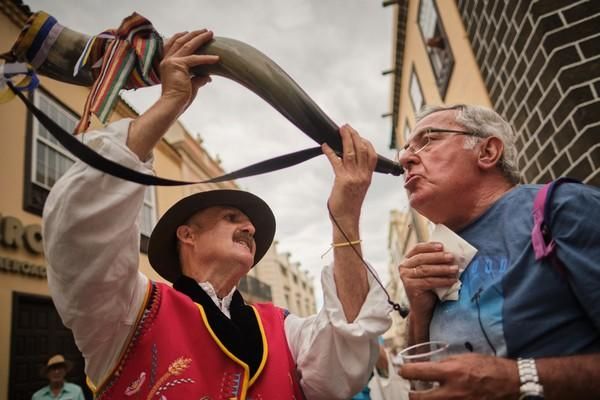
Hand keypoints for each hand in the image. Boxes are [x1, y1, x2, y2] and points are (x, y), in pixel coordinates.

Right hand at [159, 29, 218, 114]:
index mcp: (167, 63)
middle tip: (205, 31)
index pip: (173, 44)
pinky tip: (217, 58)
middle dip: (194, 35)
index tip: (189, 32)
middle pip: (181, 41)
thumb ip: (198, 78)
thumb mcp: (191, 85)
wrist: (172, 105)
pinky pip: (195, 59)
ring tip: (210, 34)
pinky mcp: (178, 65)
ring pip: (188, 45)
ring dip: (200, 38)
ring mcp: (171, 61)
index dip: (181, 37)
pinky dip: (207, 58)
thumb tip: (208, 76)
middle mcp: (167, 60)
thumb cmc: (180, 98)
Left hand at [322, 124, 376, 224]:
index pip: (372, 155)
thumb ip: (357, 174)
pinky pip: (336, 161)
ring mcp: (354, 177)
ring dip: (345, 138)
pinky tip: (325, 146)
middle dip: (354, 136)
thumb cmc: (349, 204)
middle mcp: (363, 175)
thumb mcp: (358, 187)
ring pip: (351, 152)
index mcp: (368, 176)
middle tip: (347, 127)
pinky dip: (330, 152)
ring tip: (341, 130)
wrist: (346, 218)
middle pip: (362, 149)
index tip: (358, 135)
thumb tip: (348, 161)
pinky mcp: (342, 180)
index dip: (366, 142)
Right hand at [399, 242, 457, 318]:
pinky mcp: (410, 287)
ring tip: (455, 269)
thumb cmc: (428, 287)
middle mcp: (403, 267)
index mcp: (407, 260)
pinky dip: (442, 280)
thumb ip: (434, 261)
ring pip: (426, 270)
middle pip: (422, 258)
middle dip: (438, 257)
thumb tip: (450, 251)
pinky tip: (452, 280)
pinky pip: (429, 281)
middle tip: (452, 257)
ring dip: (442, 269)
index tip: (442, 246)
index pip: (417, 248)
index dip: (429, 246)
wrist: (423, 307)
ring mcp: (405, 277)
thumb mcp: (430, 271)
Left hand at [400, 353, 518, 399]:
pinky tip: (441, 399)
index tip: (403, 370)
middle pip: (419, 398)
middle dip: (412, 394)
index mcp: (450, 372)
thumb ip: (444, 363)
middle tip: (411, 390)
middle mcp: (451, 391)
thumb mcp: (464, 358)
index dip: (405, 371)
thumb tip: (428, 366)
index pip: (417, 372)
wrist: (510, 382)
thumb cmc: (487, 367)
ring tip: (425, 396)